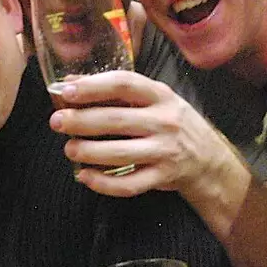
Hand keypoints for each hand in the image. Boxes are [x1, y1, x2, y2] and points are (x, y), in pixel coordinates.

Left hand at [49, 71, 238, 199]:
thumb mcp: (155, 99)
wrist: (208, 158)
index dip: (93, 86)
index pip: (124, 84)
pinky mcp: (162, 177)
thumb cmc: (173, 123)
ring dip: (88, 152)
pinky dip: (103, 183)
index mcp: (160, 95)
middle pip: (116, 119)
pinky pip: (129, 185)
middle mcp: (164, 121)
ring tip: (69, 149)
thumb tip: (71, 81)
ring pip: (120, 154)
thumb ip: (118, 91)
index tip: (67, 90)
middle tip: (57, 122)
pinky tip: (85, 177)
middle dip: (81, 121)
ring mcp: (165, 151)